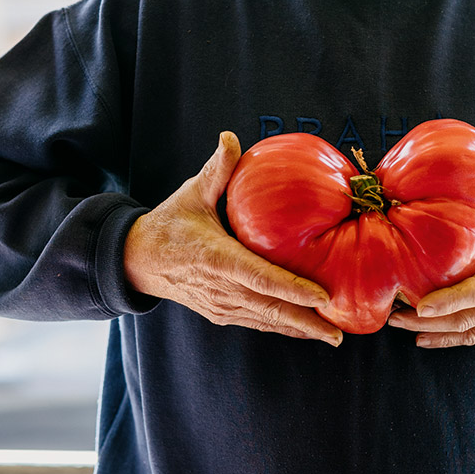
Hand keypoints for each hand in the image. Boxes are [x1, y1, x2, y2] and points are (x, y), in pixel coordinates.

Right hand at [123, 132, 341, 345]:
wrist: (136, 261)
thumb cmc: (169, 224)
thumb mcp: (191, 193)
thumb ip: (217, 169)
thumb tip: (231, 137)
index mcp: (215, 257)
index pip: (261, 277)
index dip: (293, 289)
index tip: (322, 296)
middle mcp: (220, 287)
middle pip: (270, 309)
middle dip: (306, 322)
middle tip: (338, 333)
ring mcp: (220, 305)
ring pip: (266, 321)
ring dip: (299, 330)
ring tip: (331, 336)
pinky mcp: (220, 313)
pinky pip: (256, 322)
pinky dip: (282, 327)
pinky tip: (305, 329)